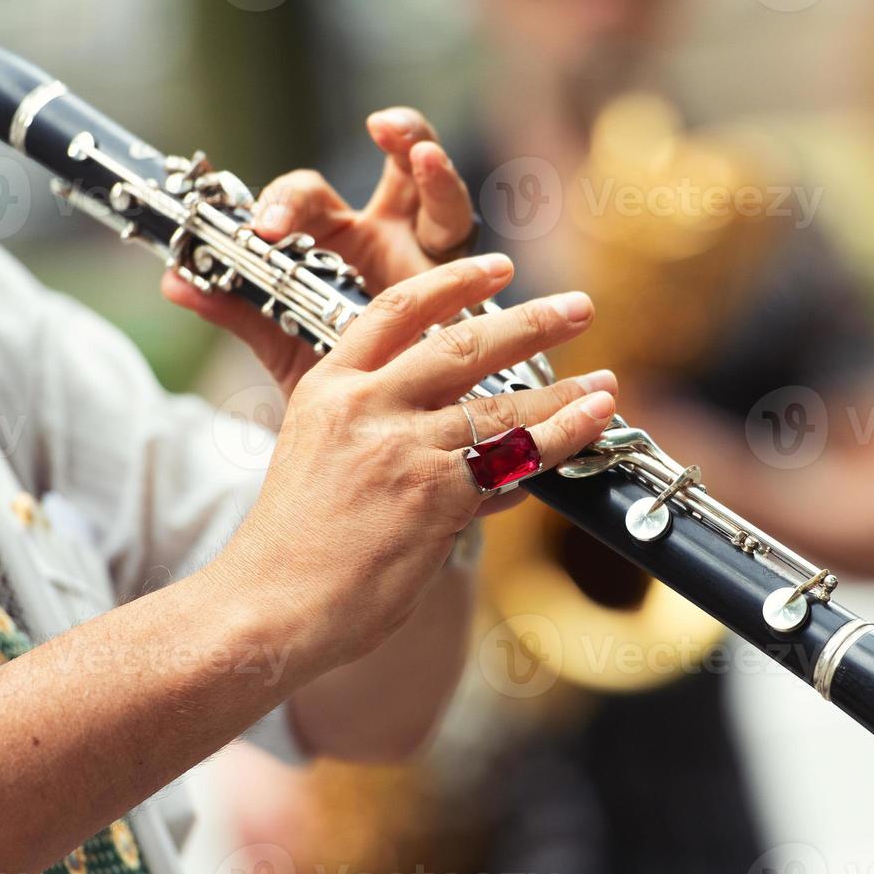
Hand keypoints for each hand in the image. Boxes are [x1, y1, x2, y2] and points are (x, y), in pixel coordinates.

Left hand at [163, 108, 477, 395]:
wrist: (376, 437)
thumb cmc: (335, 380)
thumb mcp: (282, 343)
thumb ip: (237, 309)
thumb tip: (173, 281)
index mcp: (336, 241)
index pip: (310, 198)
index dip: (286, 203)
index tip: (267, 231)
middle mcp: (387, 236)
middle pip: (393, 169)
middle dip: (396, 136)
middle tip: (379, 126)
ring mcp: (430, 257)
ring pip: (441, 195)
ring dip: (435, 168)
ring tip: (421, 151)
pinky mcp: (465, 287)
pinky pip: (467, 250)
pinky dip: (458, 218)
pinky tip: (462, 215)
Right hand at [208, 255, 618, 669]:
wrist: (269, 605)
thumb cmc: (294, 545)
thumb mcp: (318, 456)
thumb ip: (379, 427)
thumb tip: (459, 425)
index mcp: (330, 387)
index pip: (398, 309)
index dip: (455, 283)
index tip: (499, 267)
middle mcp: (367, 406)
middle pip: (464, 346)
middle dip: (532, 323)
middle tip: (578, 307)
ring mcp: (403, 449)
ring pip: (502, 407)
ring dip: (563, 394)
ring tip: (604, 384)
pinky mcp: (434, 496)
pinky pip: (512, 463)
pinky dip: (555, 447)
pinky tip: (589, 429)